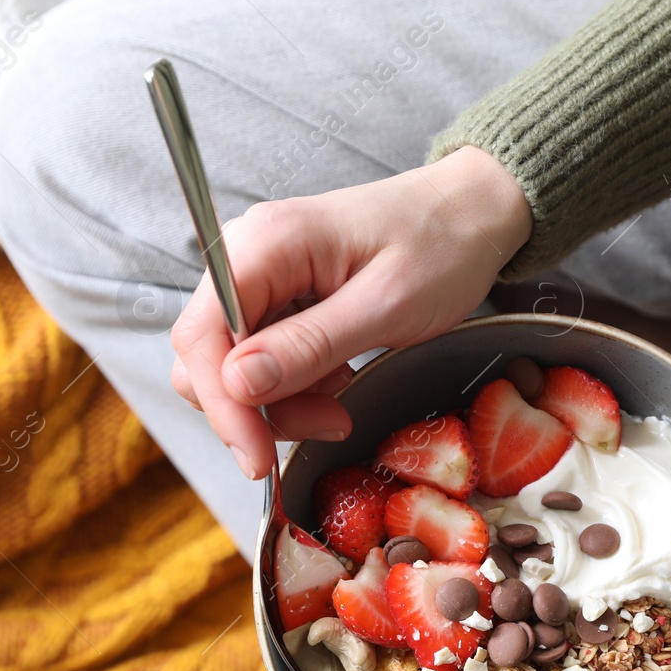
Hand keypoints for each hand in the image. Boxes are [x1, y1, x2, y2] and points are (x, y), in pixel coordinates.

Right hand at [169, 146, 532, 478]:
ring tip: (340, 406)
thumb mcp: (385, 305)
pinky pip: (264, 362)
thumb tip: (237, 382)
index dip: (222, 404)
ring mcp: (262, 279)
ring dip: (281, 404)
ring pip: (234, 370)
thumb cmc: (441, 245)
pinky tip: (339, 384)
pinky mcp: (280, 300)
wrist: (471, 214)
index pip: (200, 335)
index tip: (257, 456)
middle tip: (325, 425)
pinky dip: (296, 389)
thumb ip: (309, 345)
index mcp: (265, 244)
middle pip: (209, 358)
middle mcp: (248, 257)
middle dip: (256, 409)